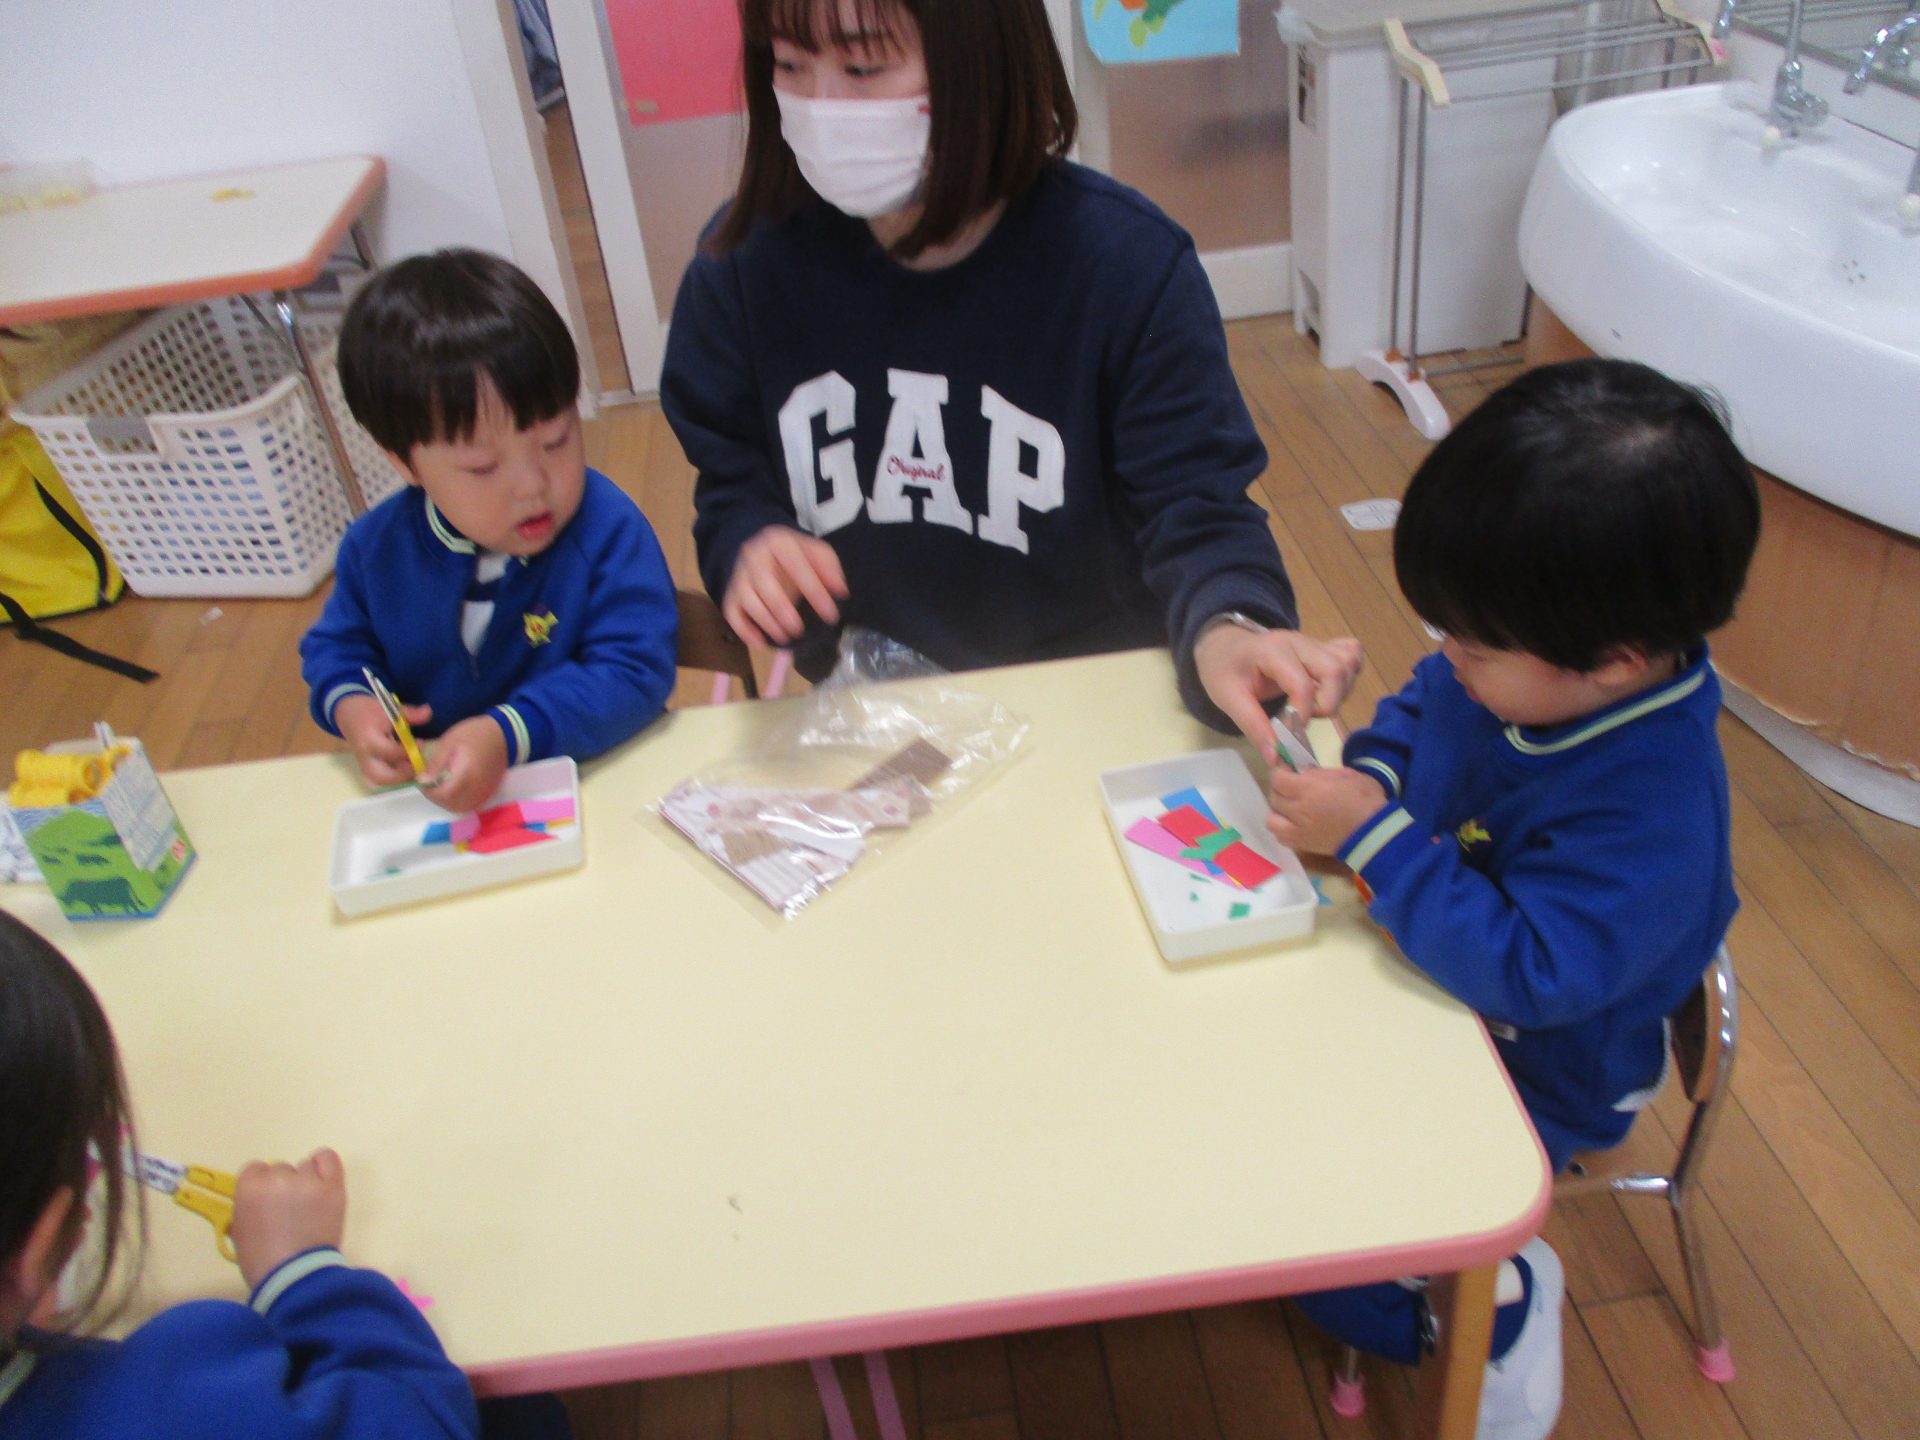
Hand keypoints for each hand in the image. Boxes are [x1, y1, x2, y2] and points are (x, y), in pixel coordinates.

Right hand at [229, 1147, 347, 1291]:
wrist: (295, 1276)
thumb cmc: (262, 1261)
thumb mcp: (240, 1232)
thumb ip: (248, 1206)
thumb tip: (260, 1197)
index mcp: (249, 1189)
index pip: (254, 1170)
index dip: (260, 1185)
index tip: (267, 1202)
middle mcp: (277, 1179)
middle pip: (280, 1169)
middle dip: (282, 1187)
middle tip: (289, 1211)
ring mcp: (307, 1181)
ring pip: (305, 1167)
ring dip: (305, 1182)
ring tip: (308, 1207)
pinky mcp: (332, 1186)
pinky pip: (328, 1158)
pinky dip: (324, 1165)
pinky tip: (323, 1178)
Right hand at [336, 693, 432, 788]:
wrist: (350, 716)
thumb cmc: (370, 712)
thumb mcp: (390, 708)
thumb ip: (410, 713)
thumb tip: (428, 712)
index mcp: (368, 740)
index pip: (390, 752)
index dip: (409, 751)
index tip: (422, 743)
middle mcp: (364, 757)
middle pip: (382, 777)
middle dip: (404, 774)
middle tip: (419, 764)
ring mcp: (364, 765)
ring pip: (381, 782)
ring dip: (400, 779)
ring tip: (414, 767)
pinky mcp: (366, 770)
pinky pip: (380, 781)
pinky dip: (394, 779)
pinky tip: (406, 768)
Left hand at [420, 716, 508, 813]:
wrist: (503, 736)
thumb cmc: (475, 734)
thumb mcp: (450, 741)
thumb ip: (436, 762)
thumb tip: (422, 780)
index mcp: (468, 773)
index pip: (444, 794)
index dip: (429, 791)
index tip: (423, 779)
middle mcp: (478, 788)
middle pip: (451, 804)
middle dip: (435, 796)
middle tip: (429, 782)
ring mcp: (485, 793)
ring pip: (460, 807)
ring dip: (446, 801)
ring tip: (440, 785)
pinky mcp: (488, 794)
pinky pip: (469, 805)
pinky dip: (457, 801)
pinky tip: (453, 789)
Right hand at [723, 526, 848, 646]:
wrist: (763, 548)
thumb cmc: (795, 555)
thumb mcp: (816, 552)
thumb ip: (829, 569)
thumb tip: (840, 591)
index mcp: (778, 542)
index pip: (797, 567)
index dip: (815, 592)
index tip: (831, 614)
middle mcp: (754, 556)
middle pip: (764, 584)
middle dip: (782, 609)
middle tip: (799, 630)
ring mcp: (739, 575)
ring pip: (746, 600)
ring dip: (765, 622)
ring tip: (784, 638)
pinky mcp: (731, 592)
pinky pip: (730, 612)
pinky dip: (743, 630)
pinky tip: (760, 643)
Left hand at [1194, 623, 1363, 762]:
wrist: (1226, 647)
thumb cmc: (1224, 671)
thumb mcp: (1228, 699)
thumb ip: (1253, 727)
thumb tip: (1277, 759)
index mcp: (1272, 650)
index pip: (1301, 684)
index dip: (1302, 715)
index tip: (1290, 735)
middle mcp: (1298, 642)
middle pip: (1335, 669)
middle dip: (1328, 703)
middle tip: (1305, 719)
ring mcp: (1314, 642)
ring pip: (1348, 663)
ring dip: (1339, 693)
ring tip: (1313, 707)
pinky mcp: (1324, 647)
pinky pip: (1351, 655)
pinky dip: (1349, 675)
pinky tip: (1327, 690)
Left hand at [1266, 766, 1389, 856]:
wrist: (1375, 832)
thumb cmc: (1365, 799)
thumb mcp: (1345, 774)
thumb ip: (1319, 773)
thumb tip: (1301, 774)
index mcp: (1310, 789)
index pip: (1277, 779)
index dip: (1280, 772)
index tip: (1289, 770)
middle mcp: (1299, 810)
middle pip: (1274, 797)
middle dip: (1280, 789)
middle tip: (1292, 787)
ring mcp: (1299, 830)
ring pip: (1271, 820)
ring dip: (1278, 811)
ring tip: (1290, 808)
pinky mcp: (1303, 845)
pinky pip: (1281, 837)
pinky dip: (1283, 829)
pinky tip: (1294, 824)